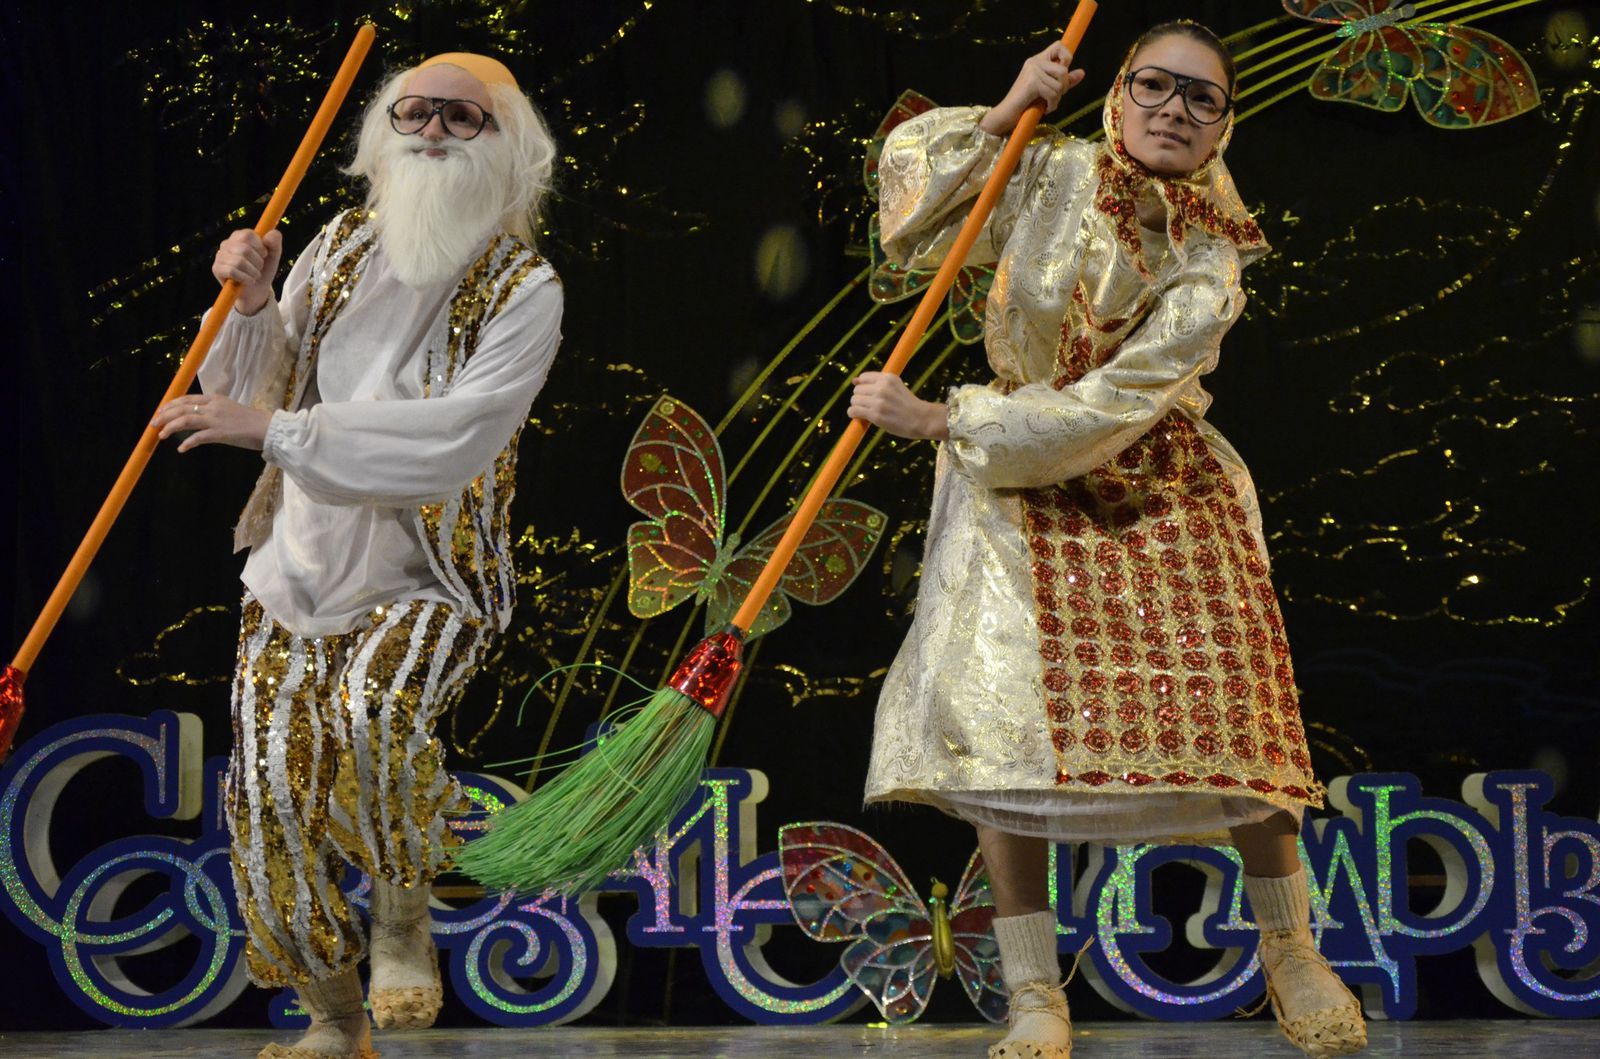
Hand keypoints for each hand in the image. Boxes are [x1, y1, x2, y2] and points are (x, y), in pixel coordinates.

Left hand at [152, 393, 271, 452]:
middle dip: (164, 415)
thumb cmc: (252, 421)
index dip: (171, 404)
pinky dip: (187, 443)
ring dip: (169, 427)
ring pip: (185, 420)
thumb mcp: (231, 410)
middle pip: (181, 408)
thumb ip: (216, 411)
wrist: (268, 428)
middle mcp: (213, 407)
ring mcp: (216, 419)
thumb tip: (202, 416)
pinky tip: (181, 449)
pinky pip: (198, 437)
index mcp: (216, 399)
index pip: (187, 399)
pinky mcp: (220, 433)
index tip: (161, 411)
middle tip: (154, 424)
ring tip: (160, 435)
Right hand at [212, 229, 282, 315]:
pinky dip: (245, 278)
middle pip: (245, 249)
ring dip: (253, 272)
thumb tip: (271, 233)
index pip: (248, 235)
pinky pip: (232, 271)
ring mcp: (220, 256)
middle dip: (258, 262)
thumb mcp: (273, 256)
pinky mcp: (216, 269)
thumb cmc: (263, 270)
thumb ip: (275, 242)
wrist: (256, 291)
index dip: (260, 247)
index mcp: (239, 236)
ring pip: (239, 261)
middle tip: (259, 268)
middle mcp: (227, 243)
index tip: (264, 255)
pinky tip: (248, 281)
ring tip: (255, 275)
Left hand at [848, 372, 947, 439]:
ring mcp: (878, 401)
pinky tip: (860, 417)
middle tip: (869, 405)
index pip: (863, 377)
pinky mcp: (876, 415)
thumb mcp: (896, 386)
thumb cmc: (908, 404)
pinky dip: (853, 414)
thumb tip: (854, 380)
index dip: (863, 387)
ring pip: (854, 400)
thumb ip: (877, 382)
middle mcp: (882, 387)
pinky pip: (854, 411)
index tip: (868, 395)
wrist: (922, 419)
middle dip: (860, 398)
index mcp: (888, 378)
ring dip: (857, 407)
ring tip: (866, 411)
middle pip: (857, 390)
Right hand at [981, 41, 1085, 134]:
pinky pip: (1053, 93)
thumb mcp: (1048, 89)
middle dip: (1064, 86)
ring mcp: (1033, 71)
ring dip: (1056, 99)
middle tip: (1054, 96)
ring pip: (1060, 84)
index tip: (1063, 73)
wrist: (1006, 115)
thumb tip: (1082, 72)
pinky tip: (1044, 109)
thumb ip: (1064, 81)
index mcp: (1037, 60)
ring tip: (1047, 104)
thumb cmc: (1025, 104)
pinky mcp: (1032, 82)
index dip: (1067, 57)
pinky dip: (1052, 105)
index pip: (1059, 45)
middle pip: (1064, 69)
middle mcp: (1035, 62)